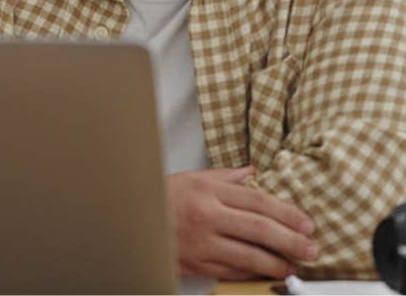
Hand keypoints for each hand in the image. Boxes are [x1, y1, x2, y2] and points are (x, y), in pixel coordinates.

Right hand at [168, 166, 317, 279]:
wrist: (134, 218)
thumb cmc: (164, 196)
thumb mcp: (193, 178)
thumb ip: (226, 177)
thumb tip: (253, 173)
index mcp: (208, 190)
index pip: (258, 201)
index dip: (287, 213)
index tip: (306, 222)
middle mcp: (208, 215)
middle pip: (260, 229)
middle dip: (291, 240)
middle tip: (312, 247)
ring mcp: (203, 242)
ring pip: (250, 255)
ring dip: (278, 262)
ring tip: (295, 264)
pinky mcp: (198, 263)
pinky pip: (233, 270)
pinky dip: (254, 272)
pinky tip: (268, 272)